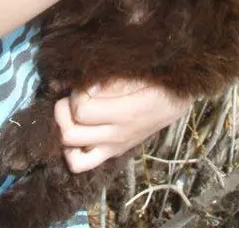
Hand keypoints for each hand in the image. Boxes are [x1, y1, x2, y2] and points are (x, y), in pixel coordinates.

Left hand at [54, 79, 190, 172]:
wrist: (175, 101)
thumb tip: (85, 88)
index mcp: (125, 114)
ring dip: (65, 132)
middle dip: (63, 112)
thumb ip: (110, 82)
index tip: (86, 84)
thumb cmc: (156, 82)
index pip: (81, 111)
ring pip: (71, 155)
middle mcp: (116, 136)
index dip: (76, 94)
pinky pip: (81, 164)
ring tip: (71, 115)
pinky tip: (78, 130)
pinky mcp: (110, 153)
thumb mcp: (136, 75)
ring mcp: (112, 148)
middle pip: (69, 134)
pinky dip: (71, 150)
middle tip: (73, 97)